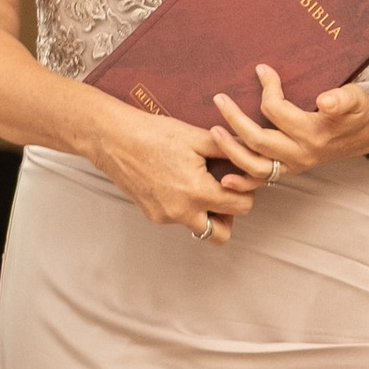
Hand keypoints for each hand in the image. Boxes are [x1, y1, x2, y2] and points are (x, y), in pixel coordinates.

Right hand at [87, 99, 258, 237]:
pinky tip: (180, 184)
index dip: (246, 192)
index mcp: (197, 192)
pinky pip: (179, 220)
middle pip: (222, 234)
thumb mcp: (197, 137)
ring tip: (204, 187)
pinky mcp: (152, 215)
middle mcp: (181, 212)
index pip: (241, 207)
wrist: (113, 138)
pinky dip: (187, 208)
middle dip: (229, 214)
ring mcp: (164, 217)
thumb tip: (255, 150)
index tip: (239, 178)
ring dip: (208, 215)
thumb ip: (230, 148)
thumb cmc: (154, 134)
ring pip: (199, 229)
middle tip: (225, 191)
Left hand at [209, 63, 368, 177]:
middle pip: (258, 139)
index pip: (277, 110)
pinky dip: (243, 182)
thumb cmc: (360, 111)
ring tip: (214, 132)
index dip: (267, 87)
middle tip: (219, 99)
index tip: (261, 69)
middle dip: (235, 119)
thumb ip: (342, 99)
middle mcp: (301, 153)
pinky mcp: (291, 169)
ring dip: (232, 150)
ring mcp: (295, 165)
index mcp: (313, 132)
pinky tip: (224, 178)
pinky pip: (263, 180)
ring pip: (255, 165)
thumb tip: (325, 100)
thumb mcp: (356, 98)